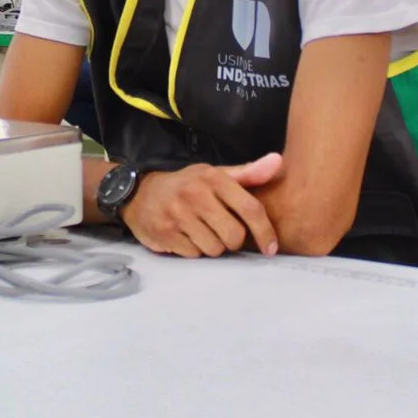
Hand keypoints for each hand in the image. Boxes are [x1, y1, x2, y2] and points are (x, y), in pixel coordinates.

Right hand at [120, 154, 282, 257]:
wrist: (139, 193)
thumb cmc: (186, 186)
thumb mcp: (215, 174)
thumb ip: (248, 173)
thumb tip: (278, 162)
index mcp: (213, 178)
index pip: (250, 208)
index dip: (265, 232)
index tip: (271, 248)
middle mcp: (196, 194)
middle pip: (234, 236)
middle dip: (232, 240)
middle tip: (222, 232)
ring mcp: (178, 214)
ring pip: (214, 249)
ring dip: (212, 246)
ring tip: (201, 232)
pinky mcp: (164, 232)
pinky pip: (194, 255)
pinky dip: (193, 250)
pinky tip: (185, 236)